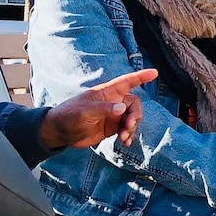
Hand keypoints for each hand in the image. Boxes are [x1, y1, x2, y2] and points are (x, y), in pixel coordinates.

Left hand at [39, 69, 157, 148]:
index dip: (140, 76)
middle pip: (134, 104)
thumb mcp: (85, 112)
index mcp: (106, 93)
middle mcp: (112, 102)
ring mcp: (113, 115)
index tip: (154, 72)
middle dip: (135, 116)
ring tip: (124, 138)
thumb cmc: (69, 115)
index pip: (126, 82)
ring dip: (132, 128)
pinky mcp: (112, 128)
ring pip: (133, 118)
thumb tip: (122, 109)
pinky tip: (125, 143)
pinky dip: (129, 136)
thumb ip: (104, 109)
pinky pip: (127, 130)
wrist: (61, 132)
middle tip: (128, 127)